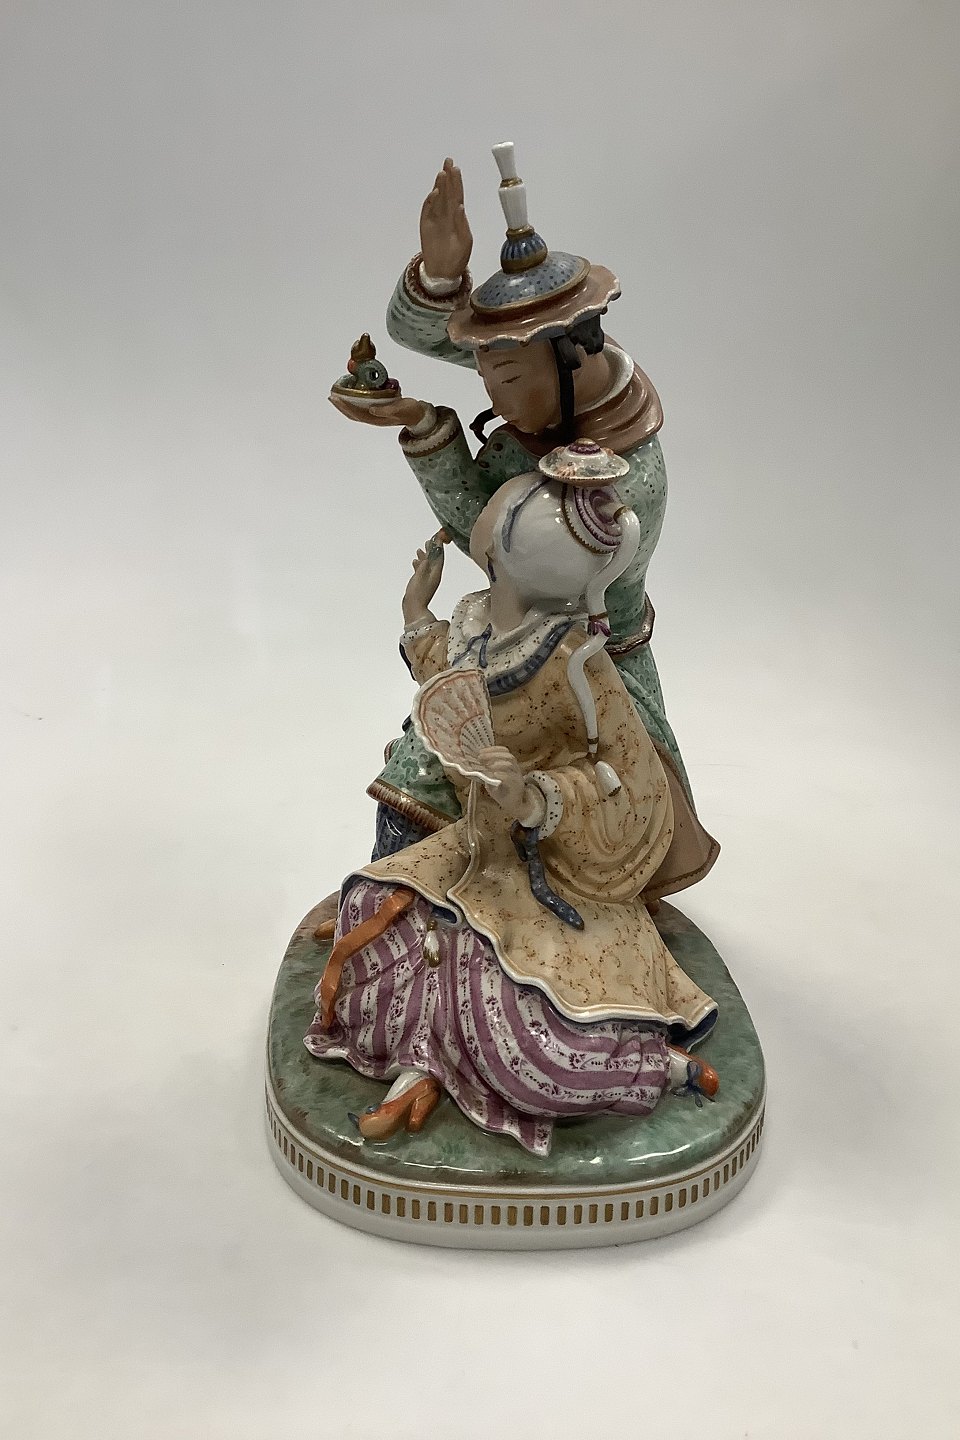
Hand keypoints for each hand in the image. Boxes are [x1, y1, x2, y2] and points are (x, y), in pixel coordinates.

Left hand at [329, 394, 428, 428]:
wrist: (418, 414)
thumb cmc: (410, 410)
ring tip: (337, 396)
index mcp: (377, 419)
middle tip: (331, 396)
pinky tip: (352, 394)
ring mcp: (375, 415)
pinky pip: (361, 407)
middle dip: (341, 406)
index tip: (336, 398)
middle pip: (352, 414)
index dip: (345, 406)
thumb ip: (386, 410)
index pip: (356, 413)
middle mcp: (373, 418)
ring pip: (355, 411)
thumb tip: (371, 409)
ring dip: (345, 404)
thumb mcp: (399, 409)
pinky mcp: (377, 410)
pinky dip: (354, 401)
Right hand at [402, 531, 448, 625]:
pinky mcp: (421, 583)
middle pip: (435, 559)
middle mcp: (434, 575)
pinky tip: (415, 560)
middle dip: (433, 549)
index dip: (439, 546)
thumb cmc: (417, 594)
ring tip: (421, 547)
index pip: (439, 556)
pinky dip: (420, 563)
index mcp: (436, 573)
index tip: (439, 536)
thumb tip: (428, 554)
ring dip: (425, 555)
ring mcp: (427, 580)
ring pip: (428, 564)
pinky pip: (422, 570)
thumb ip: (424, 565)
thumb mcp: (420, 577)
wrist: (413, 608)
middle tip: (431, 539)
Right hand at [420, 158, 472, 281]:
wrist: (443, 273)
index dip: (457, 181)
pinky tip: (435, 192)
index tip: (455, 168)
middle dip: (448, 177)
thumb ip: (462, 224)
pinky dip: (430, 201)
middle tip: (448, 161)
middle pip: (447, 192)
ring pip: (437, 199)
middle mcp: (446, 214)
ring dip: (439, 186)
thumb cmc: (457, 258)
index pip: (457, 195)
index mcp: (458, 217)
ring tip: (441, 174)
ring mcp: (435, 219)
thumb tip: (460, 207)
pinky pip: (427, 210)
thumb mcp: (465, 242)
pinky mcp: (426, 225)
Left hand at [476, 746, 528, 820]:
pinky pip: (511, 778)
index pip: (504, 751)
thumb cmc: (503, 792)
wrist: (514, 806)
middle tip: (480, 757)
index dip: (492, 749)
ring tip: (487, 766)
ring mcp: (517, 777)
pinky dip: (502, 774)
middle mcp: (515, 768)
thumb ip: (486, 773)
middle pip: (507, 756)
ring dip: (496, 763)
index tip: (480, 752)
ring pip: (510, 764)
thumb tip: (475, 766)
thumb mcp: (492, 781)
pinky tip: (494, 774)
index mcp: (510, 764)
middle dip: (492, 754)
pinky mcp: (516, 786)